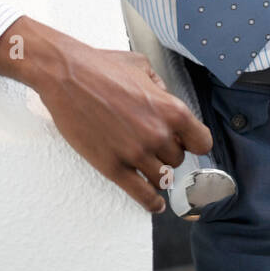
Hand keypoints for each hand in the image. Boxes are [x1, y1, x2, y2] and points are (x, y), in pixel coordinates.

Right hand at [0, 17, 212, 212]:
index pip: (201, 142)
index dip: (193, 142)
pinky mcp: (113, 167)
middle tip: (153, 144)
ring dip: (157, 173)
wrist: (67, 75)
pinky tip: (155, 204)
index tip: (186, 143)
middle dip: (167, 152)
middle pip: (177, 160)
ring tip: (149, 167)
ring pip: (162, 178)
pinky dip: (152, 203)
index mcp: (170, 109)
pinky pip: (142, 195)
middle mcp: (158, 134)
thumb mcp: (142, 66)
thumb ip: (161, 86)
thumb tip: (166, 101)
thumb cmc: (102, 66)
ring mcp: (136, 153)